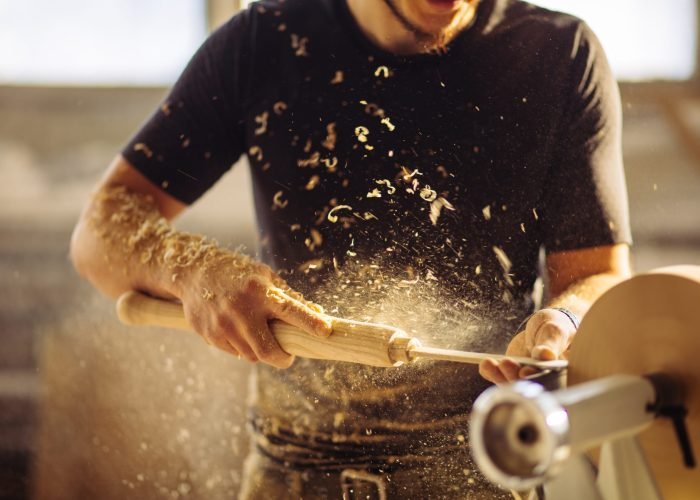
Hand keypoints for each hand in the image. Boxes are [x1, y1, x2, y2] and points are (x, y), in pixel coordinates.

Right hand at [178, 258, 331, 368]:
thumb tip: (318, 314)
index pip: (290, 310)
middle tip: (288, 356)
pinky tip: (237, 331)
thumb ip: (288, 297)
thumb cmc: (237, 274)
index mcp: (259, 291)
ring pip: (251, 355)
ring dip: (260, 352)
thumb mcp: (264, 276)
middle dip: (282, 359)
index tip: (326, 331)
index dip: (309, 322)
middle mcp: (241, 309)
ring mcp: (223, 324)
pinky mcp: (209, 334)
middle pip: (268, 350)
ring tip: (258, 335)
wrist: (194, 272)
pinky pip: (234, 352)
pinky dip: (242, 347)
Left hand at [478, 308, 577, 383]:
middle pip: (527, 386)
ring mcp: (525, 378)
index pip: (549, 383)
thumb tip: (546, 356)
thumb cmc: (554, 329)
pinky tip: (485, 365)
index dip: (536, 380)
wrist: (542, 327)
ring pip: (512, 384)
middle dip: (514, 376)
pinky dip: (491, 373)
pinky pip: (499, 377)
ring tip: (488, 362)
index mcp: (559, 374)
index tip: (524, 372)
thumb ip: (551, 344)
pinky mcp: (511, 374)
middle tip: (506, 363)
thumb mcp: (555, 331)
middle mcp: (542, 381)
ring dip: (499, 376)